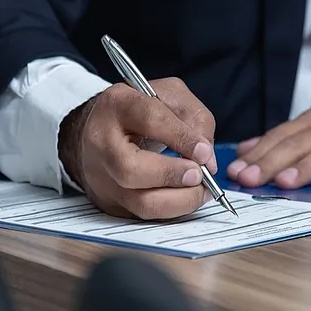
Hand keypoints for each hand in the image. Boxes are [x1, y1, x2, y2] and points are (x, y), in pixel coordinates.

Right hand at [59, 78, 216, 219]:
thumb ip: (195, 120)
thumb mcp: (171, 96)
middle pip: (131, 169)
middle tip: (199, 175)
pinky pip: (145, 215)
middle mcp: (102, 143)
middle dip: (173, 176)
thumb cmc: (141, 111)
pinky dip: (173, 209)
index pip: (149, 119)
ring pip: (140, 202)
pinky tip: (187, 196)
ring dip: (179, 201)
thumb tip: (208, 160)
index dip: (181, 138)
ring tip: (201, 190)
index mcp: (117, 105)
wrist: (102, 128)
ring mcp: (101, 177)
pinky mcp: (109, 201)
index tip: (205, 152)